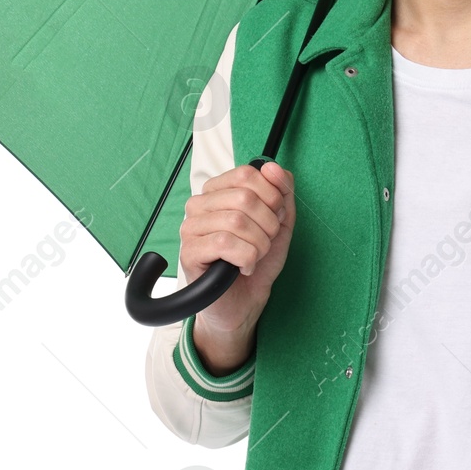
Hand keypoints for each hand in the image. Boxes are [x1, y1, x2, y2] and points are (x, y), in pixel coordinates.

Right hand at [180, 161, 295, 365]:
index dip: (272, 197)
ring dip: (259, 245)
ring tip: (255, 257)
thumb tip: (271, 167)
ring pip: (237, 221)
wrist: (246, 302)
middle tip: (265, 243)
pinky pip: (225, 244)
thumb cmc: (258, 261)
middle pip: (245, 197)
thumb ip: (281, 192)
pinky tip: (243, 267)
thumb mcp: (280, 223)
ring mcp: (191, 228)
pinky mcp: (189, 252)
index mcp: (219, 191)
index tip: (275, 218)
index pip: (247, 174)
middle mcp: (200, 204)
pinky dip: (246, 258)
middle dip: (268, 224)